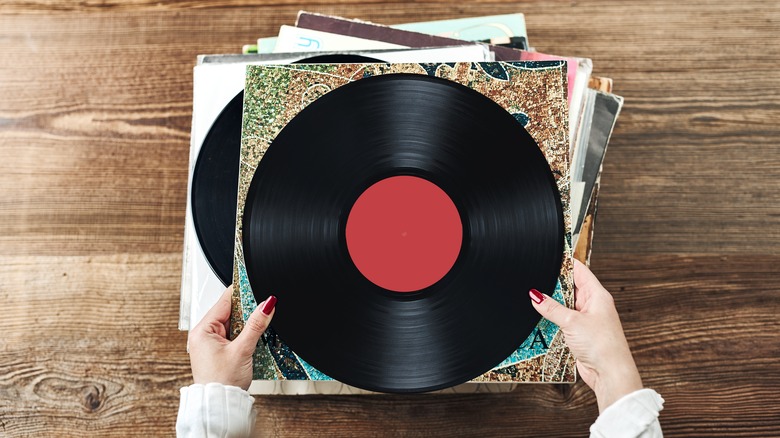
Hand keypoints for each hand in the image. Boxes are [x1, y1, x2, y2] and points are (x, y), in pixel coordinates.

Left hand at [187, 285, 275, 389]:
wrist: (220, 405)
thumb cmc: (222, 382)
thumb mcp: (242, 349)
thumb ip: (256, 325)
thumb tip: (266, 304)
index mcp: (203, 330)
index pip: (224, 301)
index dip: (241, 292)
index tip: (254, 284)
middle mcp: (204, 335)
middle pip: (231, 312)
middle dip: (248, 312)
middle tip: (263, 310)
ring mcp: (211, 344)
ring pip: (235, 325)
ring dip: (248, 326)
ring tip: (259, 328)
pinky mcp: (219, 352)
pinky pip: (235, 336)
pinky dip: (245, 337)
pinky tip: (254, 341)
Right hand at [530, 259, 642, 411]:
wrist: (609, 373)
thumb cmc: (602, 346)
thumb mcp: (572, 322)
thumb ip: (552, 308)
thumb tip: (535, 295)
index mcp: (597, 295)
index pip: (579, 271)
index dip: (565, 263)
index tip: (550, 256)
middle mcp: (593, 305)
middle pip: (570, 287)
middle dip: (554, 285)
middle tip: (536, 280)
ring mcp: (587, 319)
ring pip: (565, 305)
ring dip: (552, 305)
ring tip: (536, 300)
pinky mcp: (580, 333)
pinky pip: (563, 320)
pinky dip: (553, 319)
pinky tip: (542, 318)